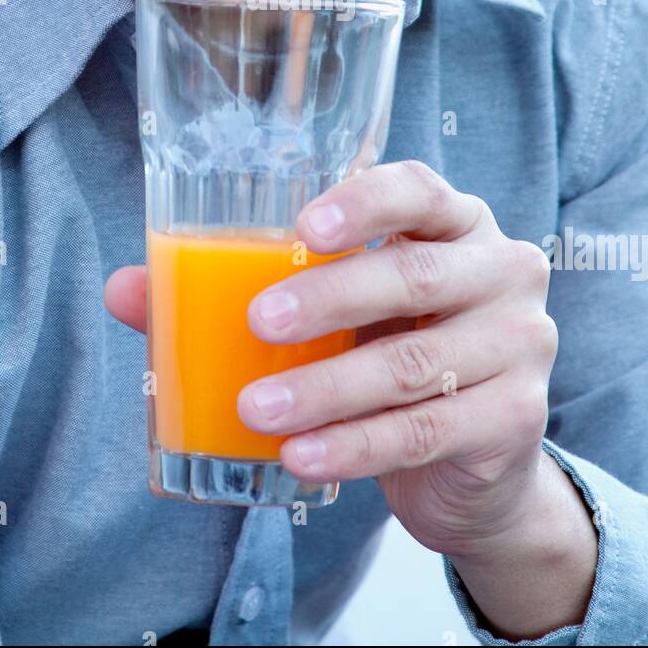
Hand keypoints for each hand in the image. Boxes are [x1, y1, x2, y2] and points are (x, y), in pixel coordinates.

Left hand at [105, 160, 558, 560]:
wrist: (475, 458)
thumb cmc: (388, 352)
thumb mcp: (334, 315)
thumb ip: (241, 290)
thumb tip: (127, 289)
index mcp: (454, 222)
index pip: (419, 189)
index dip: (364, 202)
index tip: (303, 226)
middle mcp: (501, 270)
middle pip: (415, 275)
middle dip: (331, 298)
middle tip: (257, 322)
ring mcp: (520, 343)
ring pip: (414, 364)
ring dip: (327, 389)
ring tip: (253, 409)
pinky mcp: (517, 418)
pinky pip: (426, 431)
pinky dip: (355, 446)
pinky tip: (300, 457)